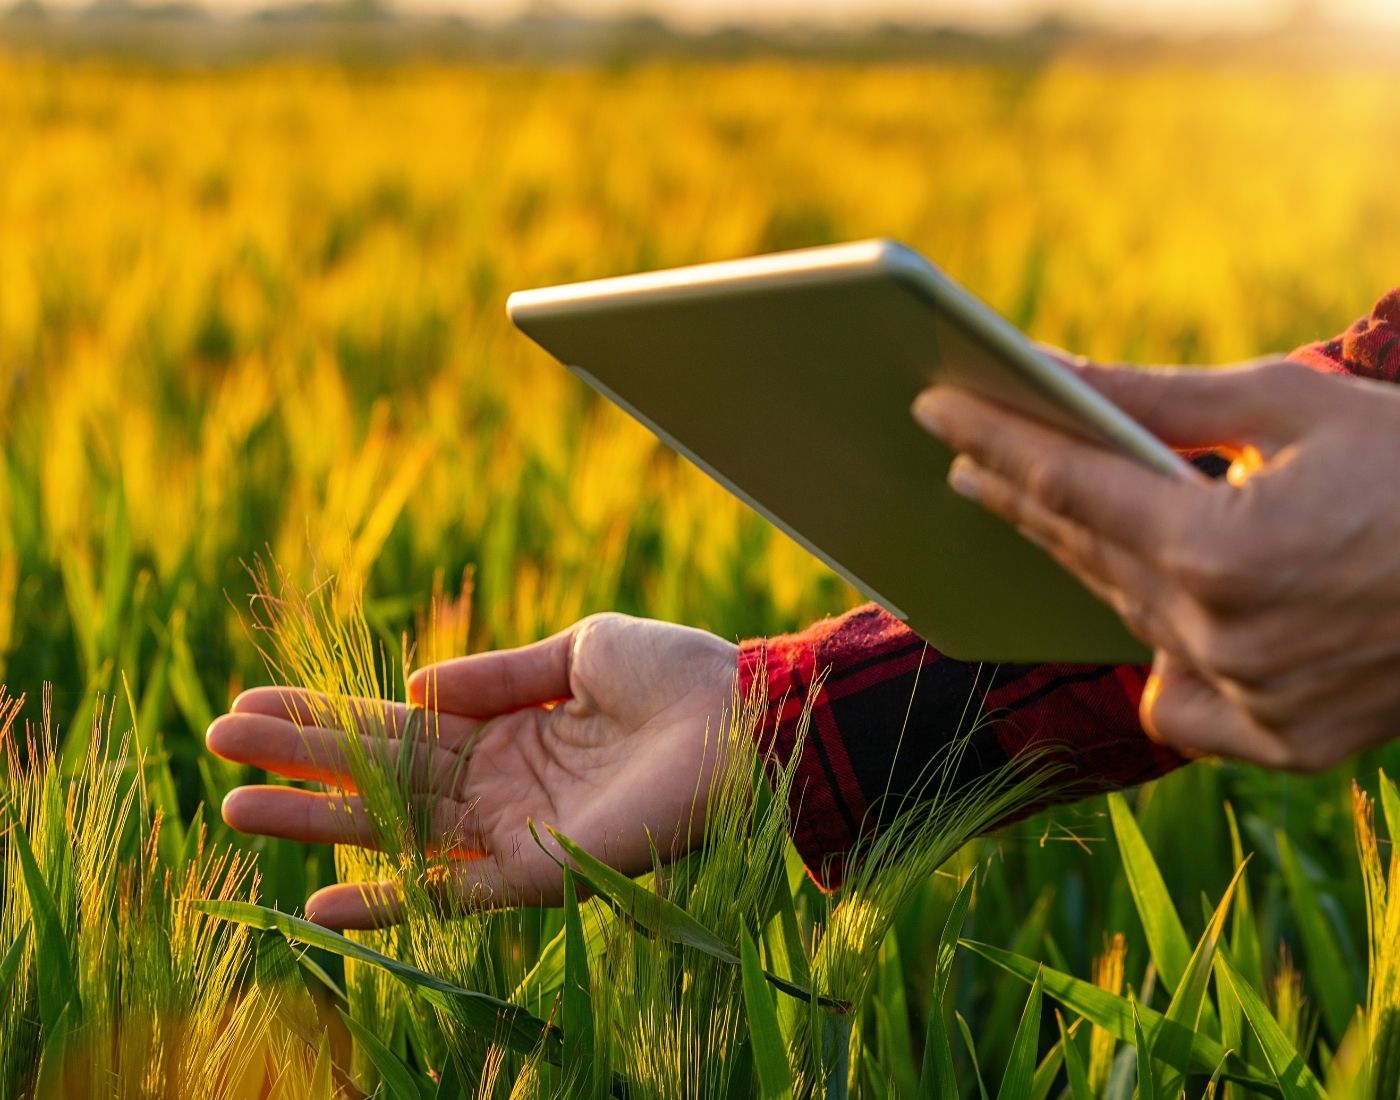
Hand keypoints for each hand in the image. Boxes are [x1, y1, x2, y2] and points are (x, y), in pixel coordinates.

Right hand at [207, 613, 738, 927]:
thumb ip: (497, 672)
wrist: (746, 718)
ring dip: (314, 823)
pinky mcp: (538, 871)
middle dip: (299, 760)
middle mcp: (500, 784)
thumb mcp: (579, 648)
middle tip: (215, 745)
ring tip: (234, 807)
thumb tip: (413, 688)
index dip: (327, 713)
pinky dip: (385, 901)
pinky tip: (318, 905)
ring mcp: (513, 830)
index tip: (254, 700)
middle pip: (378, 773)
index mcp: (507, 729)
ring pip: (393, 829)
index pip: (397, 724)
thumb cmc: (677, 676)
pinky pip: (448, 893)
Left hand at [912, 358, 1399, 771]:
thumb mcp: (1293, 405)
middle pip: (1084, 552)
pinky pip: (1184, 706)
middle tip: (963, 453)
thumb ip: (1160, 401)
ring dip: (1078, 561)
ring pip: (1128, 619)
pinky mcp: (1288, 743)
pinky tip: (1153, 623)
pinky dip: (1166, 664)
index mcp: (1223, 550)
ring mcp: (1255, 702)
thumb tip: (1056, 373)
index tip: (935, 410)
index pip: (1069, 485)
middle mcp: (1224, 639)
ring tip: (1031, 509)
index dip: (995, 440)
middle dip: (1018, 494)